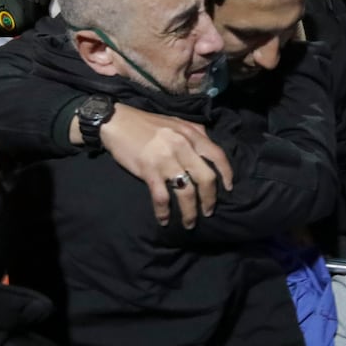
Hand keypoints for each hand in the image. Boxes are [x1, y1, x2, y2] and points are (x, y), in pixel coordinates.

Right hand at [88, 103, 235, 228]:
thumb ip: (194, 132)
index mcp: (191, 134)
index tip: (229, 189)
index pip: (217, 155)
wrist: (116, 121)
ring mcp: (165, 159)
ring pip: (186, 192)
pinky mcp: (148, 170)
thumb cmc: (146, 123)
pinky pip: (161, 197)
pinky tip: (164, 220)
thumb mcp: (175, 122)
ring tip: (189, 223)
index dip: (226, 174)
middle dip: (210, 199)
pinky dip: (164, 212)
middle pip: (206, 178)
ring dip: (190, 212)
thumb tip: (209, 145)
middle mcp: (182, 146)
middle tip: (209, 212)